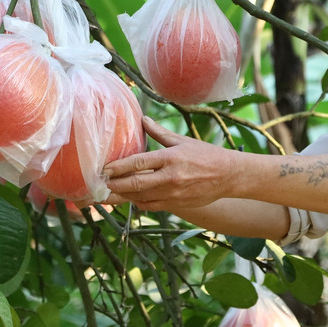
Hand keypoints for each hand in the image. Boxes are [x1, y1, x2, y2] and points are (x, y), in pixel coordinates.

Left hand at [103, 117, 243, 210]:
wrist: (229, 176)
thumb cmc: (206, 155)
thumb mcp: (183, 141)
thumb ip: (160, 133)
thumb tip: (143, 120)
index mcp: (171, 157)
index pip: (138, 163)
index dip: (118, 167)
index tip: (103, 170)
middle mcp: (170, 177)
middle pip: (135, 184)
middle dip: (114, 186)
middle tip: (98, 185)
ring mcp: (173, 193)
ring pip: (140, 198)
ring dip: (122, 197)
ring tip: (106, 194)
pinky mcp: (176, 205)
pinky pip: (151, 206)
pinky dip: (137, 203)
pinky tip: (129, 198)